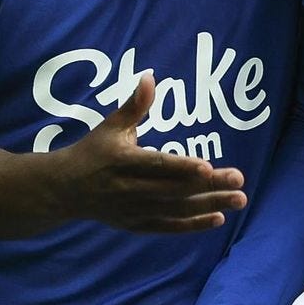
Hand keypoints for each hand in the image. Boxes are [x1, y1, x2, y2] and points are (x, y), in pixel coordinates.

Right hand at [53, 73, 247, 232]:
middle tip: (240, 179)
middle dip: (208, 186)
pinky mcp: (135, 225)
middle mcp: (127, 189)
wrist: (63, 190)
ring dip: (209, 205)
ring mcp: (131, 210)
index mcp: (121, 162)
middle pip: (173, 190)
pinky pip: (168, 227)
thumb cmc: (93, 151)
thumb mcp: (110, 126)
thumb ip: (134, 106)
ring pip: (175, 210)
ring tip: (240, 199)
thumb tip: (150, 77)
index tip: (208, 166)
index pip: (156, 166)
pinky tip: (219, 218)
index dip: (182, 167)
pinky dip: (192, 225)